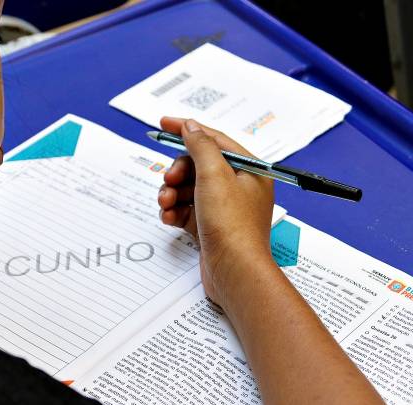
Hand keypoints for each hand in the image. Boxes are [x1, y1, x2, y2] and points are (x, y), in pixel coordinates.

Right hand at [157, 117, 275, 306]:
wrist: (234, 272)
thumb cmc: (233, 226)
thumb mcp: (214, 175)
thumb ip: (200, 146)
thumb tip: (191, 127)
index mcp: (249, 171)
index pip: (216, 140)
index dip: (188, 130)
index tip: (163, 124)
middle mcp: (239, 188)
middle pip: (199, 166)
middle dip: (178, 172)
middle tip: (168, 180)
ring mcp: (225, 209)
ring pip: (189, 189)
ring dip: (172, 193)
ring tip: (166, 203)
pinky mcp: (211, 228)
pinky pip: (187, 210)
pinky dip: (175, 211)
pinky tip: (169, 217)